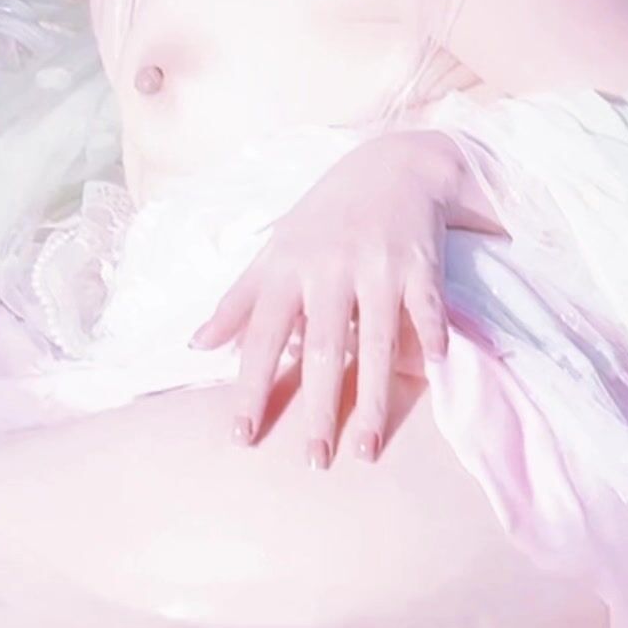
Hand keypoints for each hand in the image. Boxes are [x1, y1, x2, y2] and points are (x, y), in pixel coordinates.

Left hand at [188, 126, 485, 465]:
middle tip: (314, 462)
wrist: (393, 164)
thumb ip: (239, 300)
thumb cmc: (325, 217)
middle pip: (323, 350)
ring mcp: (378, 266)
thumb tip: (197, 345)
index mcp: (288, 269)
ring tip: (366, 450)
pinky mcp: (421, 263)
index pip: (261, 338)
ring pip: (377, 342)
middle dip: (318, 409)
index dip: (249, 388)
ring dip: (374, 399)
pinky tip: (430, 372)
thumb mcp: (274, 250)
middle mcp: (330, 269)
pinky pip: (427, 308)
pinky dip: (431, 337)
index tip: (241, 438)